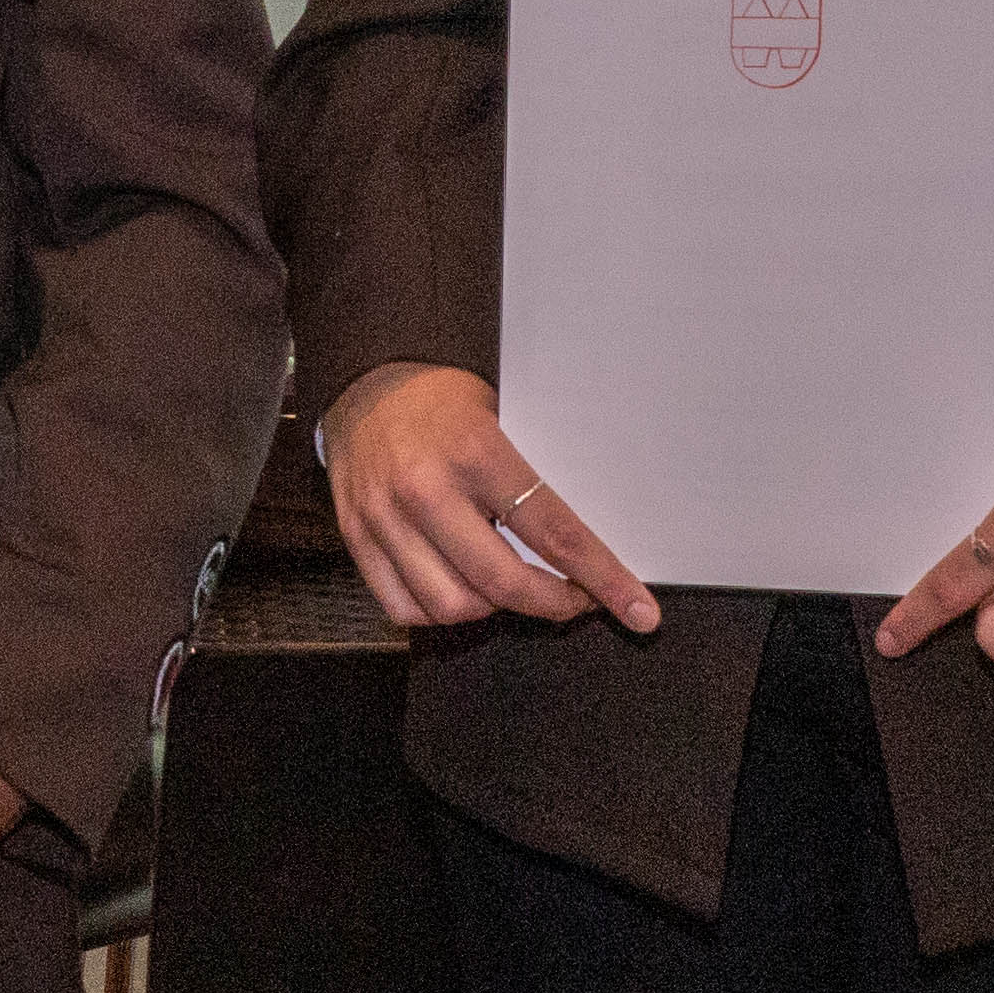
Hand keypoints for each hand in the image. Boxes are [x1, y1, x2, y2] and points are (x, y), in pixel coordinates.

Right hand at [325, 361, 659, 635]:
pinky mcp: (357, 538)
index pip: (554, 534)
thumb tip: (581, 552)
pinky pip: (405, 608)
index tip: (636, 610)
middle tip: (576, 600)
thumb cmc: (443, 400)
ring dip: (494, 609)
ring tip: (508, 584)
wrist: (366, 381)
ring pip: (453, 607)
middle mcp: (427, 490)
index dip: (602, 579)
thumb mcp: (502, 421)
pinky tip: (458, 586)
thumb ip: (529, 485)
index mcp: (475, 453)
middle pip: (504, 584)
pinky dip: (440, 611)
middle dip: (554, 604)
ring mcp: (386, 519)